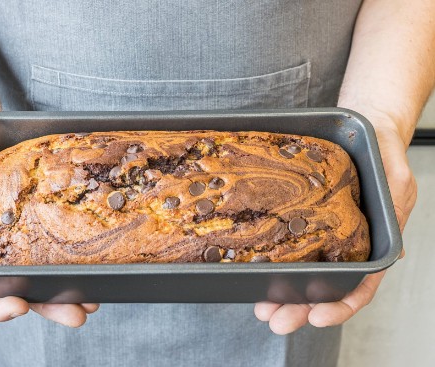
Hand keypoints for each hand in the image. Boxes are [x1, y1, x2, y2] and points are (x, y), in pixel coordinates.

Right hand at [0, 144, 98, 326]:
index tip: (20, 306)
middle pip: (23, 294)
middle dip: (51, 307)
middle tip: (77, 314)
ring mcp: (24, 247)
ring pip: (47, 277)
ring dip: (70, 292)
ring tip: (92, 299)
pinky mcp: (43, 228)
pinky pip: (60, 247)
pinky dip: (76, 259)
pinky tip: (94, 265)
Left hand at [254, 122, 416, 334]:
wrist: (365, 129)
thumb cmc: (382, 153)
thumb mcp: (396, 179)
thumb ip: (393, 206)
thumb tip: (392, 243)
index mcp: (371, 242)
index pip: (359, 285)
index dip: (340, 305)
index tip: (317, 316)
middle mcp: (343, 245)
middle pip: (321, 287)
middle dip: (298, 307)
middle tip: (275, 318)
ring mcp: (320, 233)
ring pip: (299, 272)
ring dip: (280, 293)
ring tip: (261, 305)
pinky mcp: (300, 218)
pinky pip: (284, 242)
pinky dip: (270, 260)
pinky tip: (254, 268)